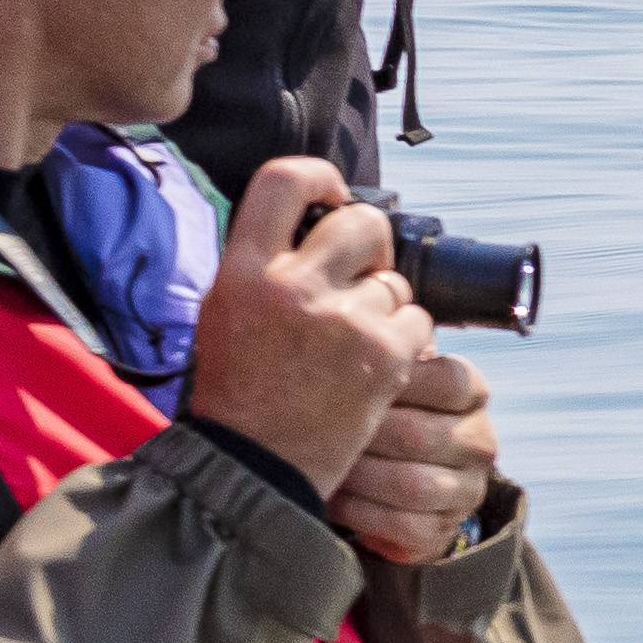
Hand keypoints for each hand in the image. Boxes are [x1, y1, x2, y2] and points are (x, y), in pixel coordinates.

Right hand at [190, 159, 430, 511]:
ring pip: (395, 281)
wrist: (253, 464)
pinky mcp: (382, 354)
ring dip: (386, 304)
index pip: (285, 179)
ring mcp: (341, 319)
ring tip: (352, 341)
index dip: (322, 178)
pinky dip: (405, 340)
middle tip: (360, 276)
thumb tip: (317, 222)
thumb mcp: (224, 309)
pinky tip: (374, 365)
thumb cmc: (239, 390)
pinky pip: (417, 320)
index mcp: (243, 270)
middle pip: (362, 223)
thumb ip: (264, 262)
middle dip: (372, 246)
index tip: (334, 196)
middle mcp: (291, 285)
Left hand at [332, 343, 501, 566]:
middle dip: (360, 434)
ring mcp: (467, 488)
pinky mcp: (444, 528)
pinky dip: (362, 514)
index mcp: (470, 392)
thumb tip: (344, 305)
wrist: (392, 481)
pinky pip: (406, 525)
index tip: (347, 380)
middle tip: (311, 427)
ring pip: (412, 485)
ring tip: (318, 463)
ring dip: (358, 477)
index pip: (448, 379)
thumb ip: (377, 349)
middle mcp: (479, 439)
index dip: (395, 382)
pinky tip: (334, 499)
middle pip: (418, 436)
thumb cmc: (377, 410)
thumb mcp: (385, 376)